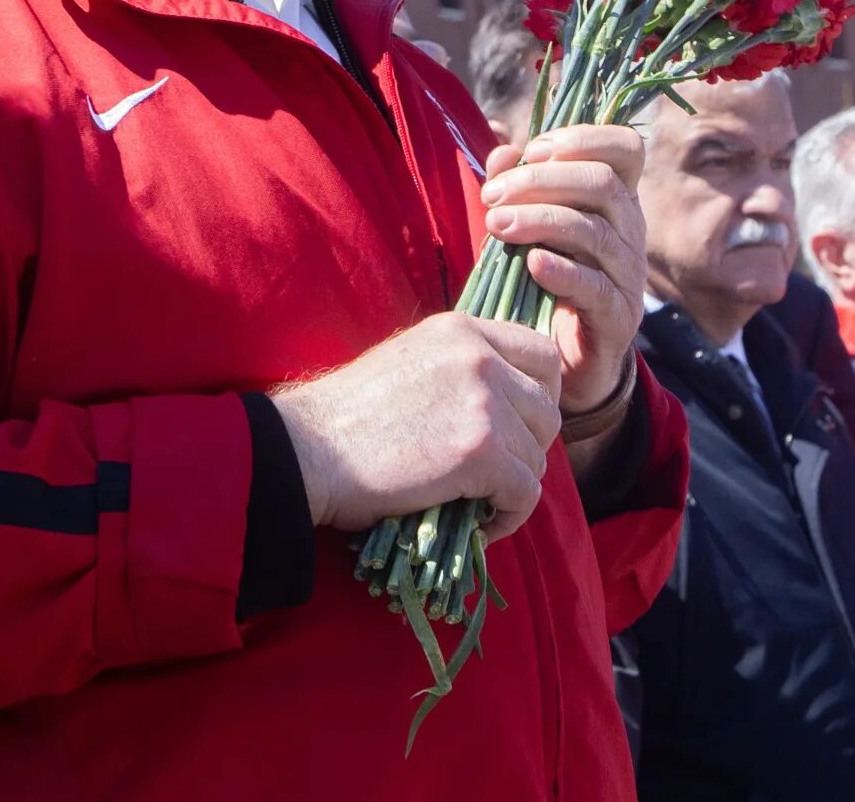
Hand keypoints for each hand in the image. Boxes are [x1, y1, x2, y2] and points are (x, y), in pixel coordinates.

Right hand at [271, 312, 564, 542]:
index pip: (543, 354)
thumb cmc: (345, 416)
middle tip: (495, 472)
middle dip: (528, 446)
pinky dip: (509, 517)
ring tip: (478, 503)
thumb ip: (458, 368)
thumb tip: (504, 402)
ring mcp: (483, 403)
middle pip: (548, 408)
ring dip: (514, 485)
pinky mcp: (480, 453)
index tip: (514, 427)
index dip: (538, 396)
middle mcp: (480, 357)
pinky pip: (526, 493)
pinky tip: (479, 525)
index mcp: (461, 329)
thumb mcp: (409, 363)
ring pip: (538, 455)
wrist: (306, 450)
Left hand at [479, 124, 645, 416]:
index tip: (532, 151)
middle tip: (492, 196)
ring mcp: (628, 274)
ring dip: (540, 221)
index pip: (625, 148)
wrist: (562, 358)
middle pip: (603, 183)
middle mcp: (631, 230)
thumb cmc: (543, 279)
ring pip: (595, 231)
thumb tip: (502, 146)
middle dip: (541, 181)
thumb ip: (515, 184)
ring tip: (496, 225)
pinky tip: (530, 263)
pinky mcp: (618, 316)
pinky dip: (561, 270)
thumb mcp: (525, 225)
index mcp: (615, 199)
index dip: (582, 138)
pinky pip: (595, 286)